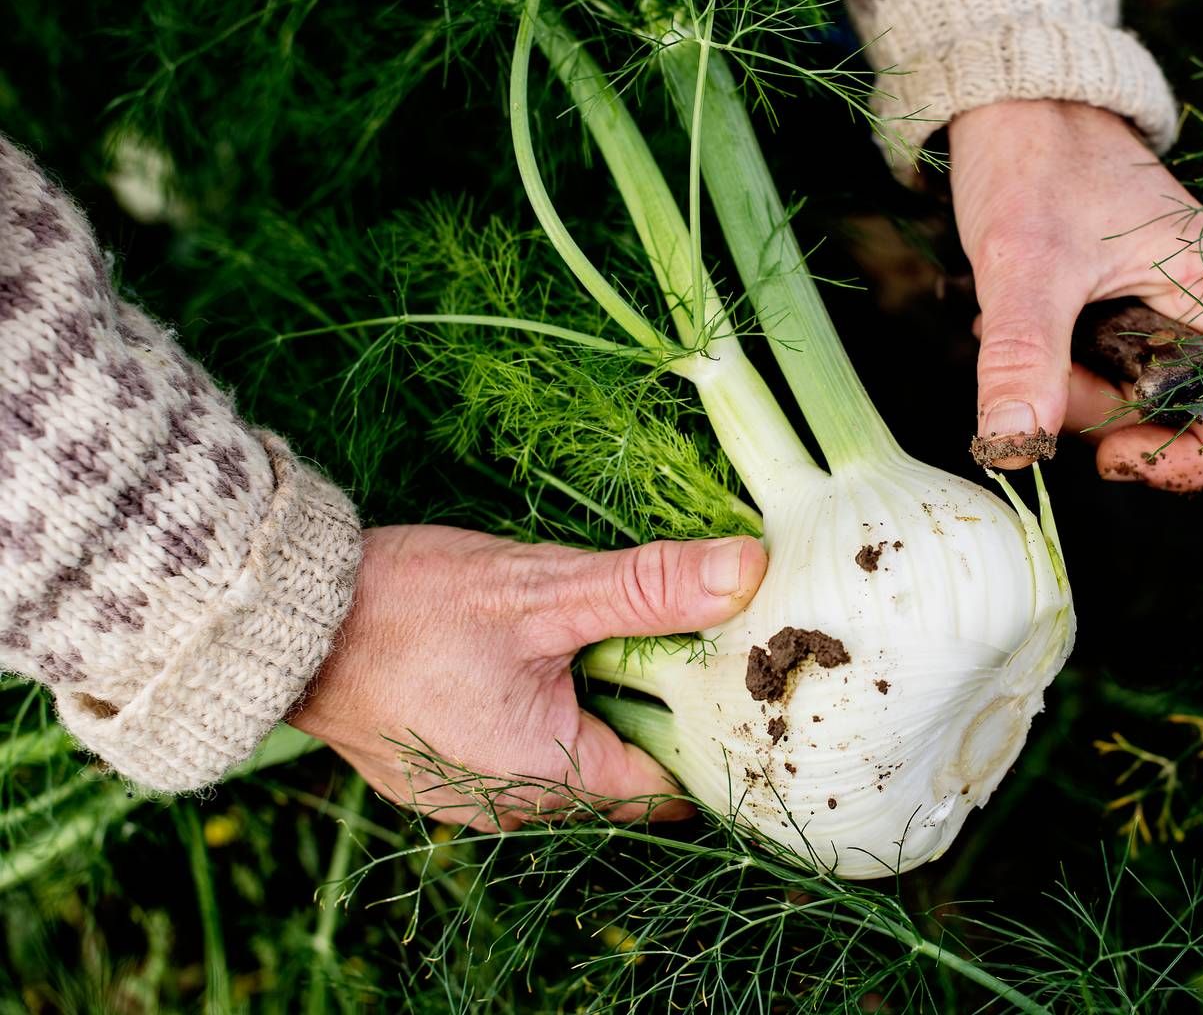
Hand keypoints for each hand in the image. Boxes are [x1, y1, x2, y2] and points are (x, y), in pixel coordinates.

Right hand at [290, 525, 766, 829]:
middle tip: (680, 638)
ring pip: (567, 758)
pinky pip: (517, 751)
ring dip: (593, 706)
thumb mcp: (543, 589)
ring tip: (610, 638)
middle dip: (651, 711)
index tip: (729, 671)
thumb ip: (648, 587)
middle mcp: (510, 808)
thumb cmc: (407, 607)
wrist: (283, 620)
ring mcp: (467, 795)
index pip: (668, 781)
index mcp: (547, 777)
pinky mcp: (437, 769)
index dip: (705, 726)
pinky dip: (544, 711)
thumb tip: (745, 568)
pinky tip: (544, 657)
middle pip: (619, 772)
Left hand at [949, 99, 1202, 489]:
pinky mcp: (1121, 299)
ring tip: (1012, 326)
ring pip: (1129, 392)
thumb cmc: (1032, 160)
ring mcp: (1161, 299)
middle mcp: (1201, 295)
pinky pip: (1101, 362)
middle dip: (1099, 412)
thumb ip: (1025, 359)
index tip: (1116, 459)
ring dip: (1064, 384)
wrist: (1008, 97)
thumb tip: (1016, 449)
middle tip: (1036, 375)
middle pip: (1178, 411)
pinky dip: (1055, 361)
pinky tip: (1015, 320)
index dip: (1195, 455)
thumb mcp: (1024, 265)